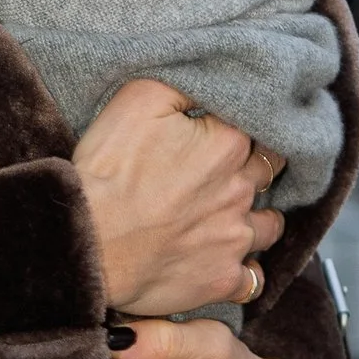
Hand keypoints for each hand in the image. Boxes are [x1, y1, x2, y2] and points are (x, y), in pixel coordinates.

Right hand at [71, 78, 282, 315]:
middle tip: (233, 166)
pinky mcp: (221, 279)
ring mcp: (234, 239)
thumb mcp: (138, 99)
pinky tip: (233, 262)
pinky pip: (254, 280)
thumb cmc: (108, 170)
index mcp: (227, 144)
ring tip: (236, 213)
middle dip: (258, 165)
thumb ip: (184, 82)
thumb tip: (214, 78)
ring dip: (259, 217)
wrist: (87, 239)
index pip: (261, 124)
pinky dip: (247, 271)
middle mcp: (241, 190)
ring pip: (271, 225)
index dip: (247, 124)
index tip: (231, 127)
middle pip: (271, 171)